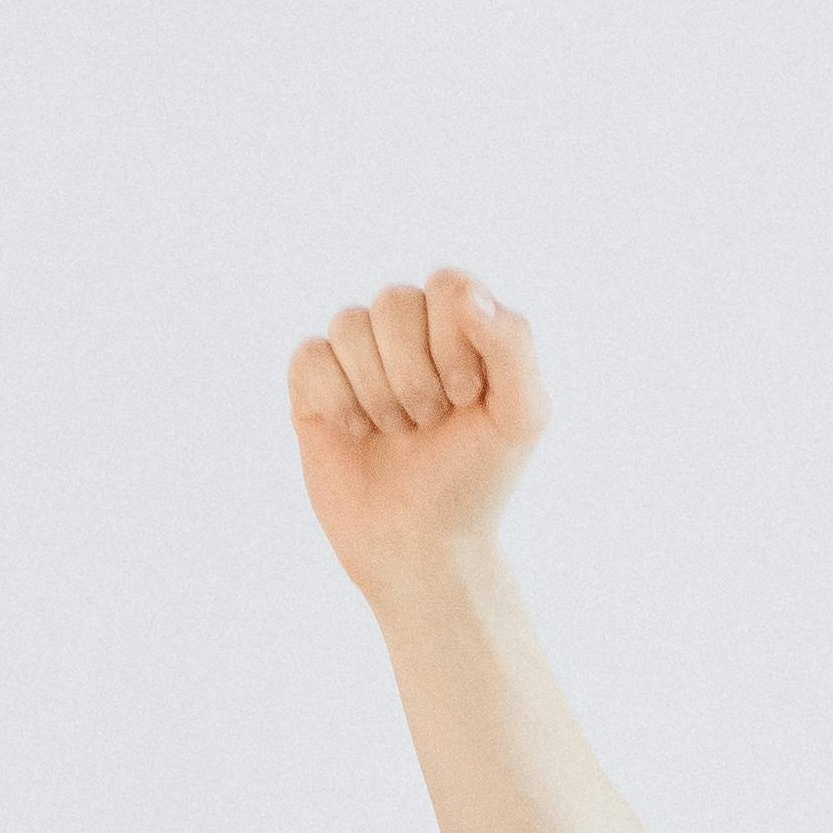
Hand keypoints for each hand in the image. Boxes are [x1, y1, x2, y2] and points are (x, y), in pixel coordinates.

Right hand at [286, 267, 545, 602]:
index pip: (448, 285)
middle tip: (429, 424)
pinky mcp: (314, 381)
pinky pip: (312, 356)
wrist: (423, 547)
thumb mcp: (520, 419)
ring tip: (396, 432)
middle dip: (416, 377)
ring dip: (379, 395)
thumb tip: (468, 295)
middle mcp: (407, 328)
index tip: (467, 397)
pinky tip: (358, 433)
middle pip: (395, 301)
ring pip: (350, 325)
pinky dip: (338, 402)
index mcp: (459, 324)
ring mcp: (358, 352)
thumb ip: (513, 345)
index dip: (453, 343)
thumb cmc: (475, 482)